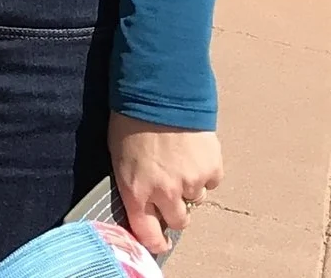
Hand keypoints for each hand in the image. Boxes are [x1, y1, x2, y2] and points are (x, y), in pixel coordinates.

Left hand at [109, 113, 221, 256]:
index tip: (160, 241)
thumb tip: (142, 201)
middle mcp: (165, 193)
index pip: (147, 234)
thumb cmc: (130, 116)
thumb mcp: (118, 153)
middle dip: (175, 209)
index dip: (155, 241)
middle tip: (172, 190)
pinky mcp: (211, 168)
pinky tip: (193, 150)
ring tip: (179, 158)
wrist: (158, 88)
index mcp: (136, 190)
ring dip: (190, 185)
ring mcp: (191, 182)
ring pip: (196, 199)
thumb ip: (133, 183)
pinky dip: (205, 170)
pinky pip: (212, 181)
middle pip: (178, 221)